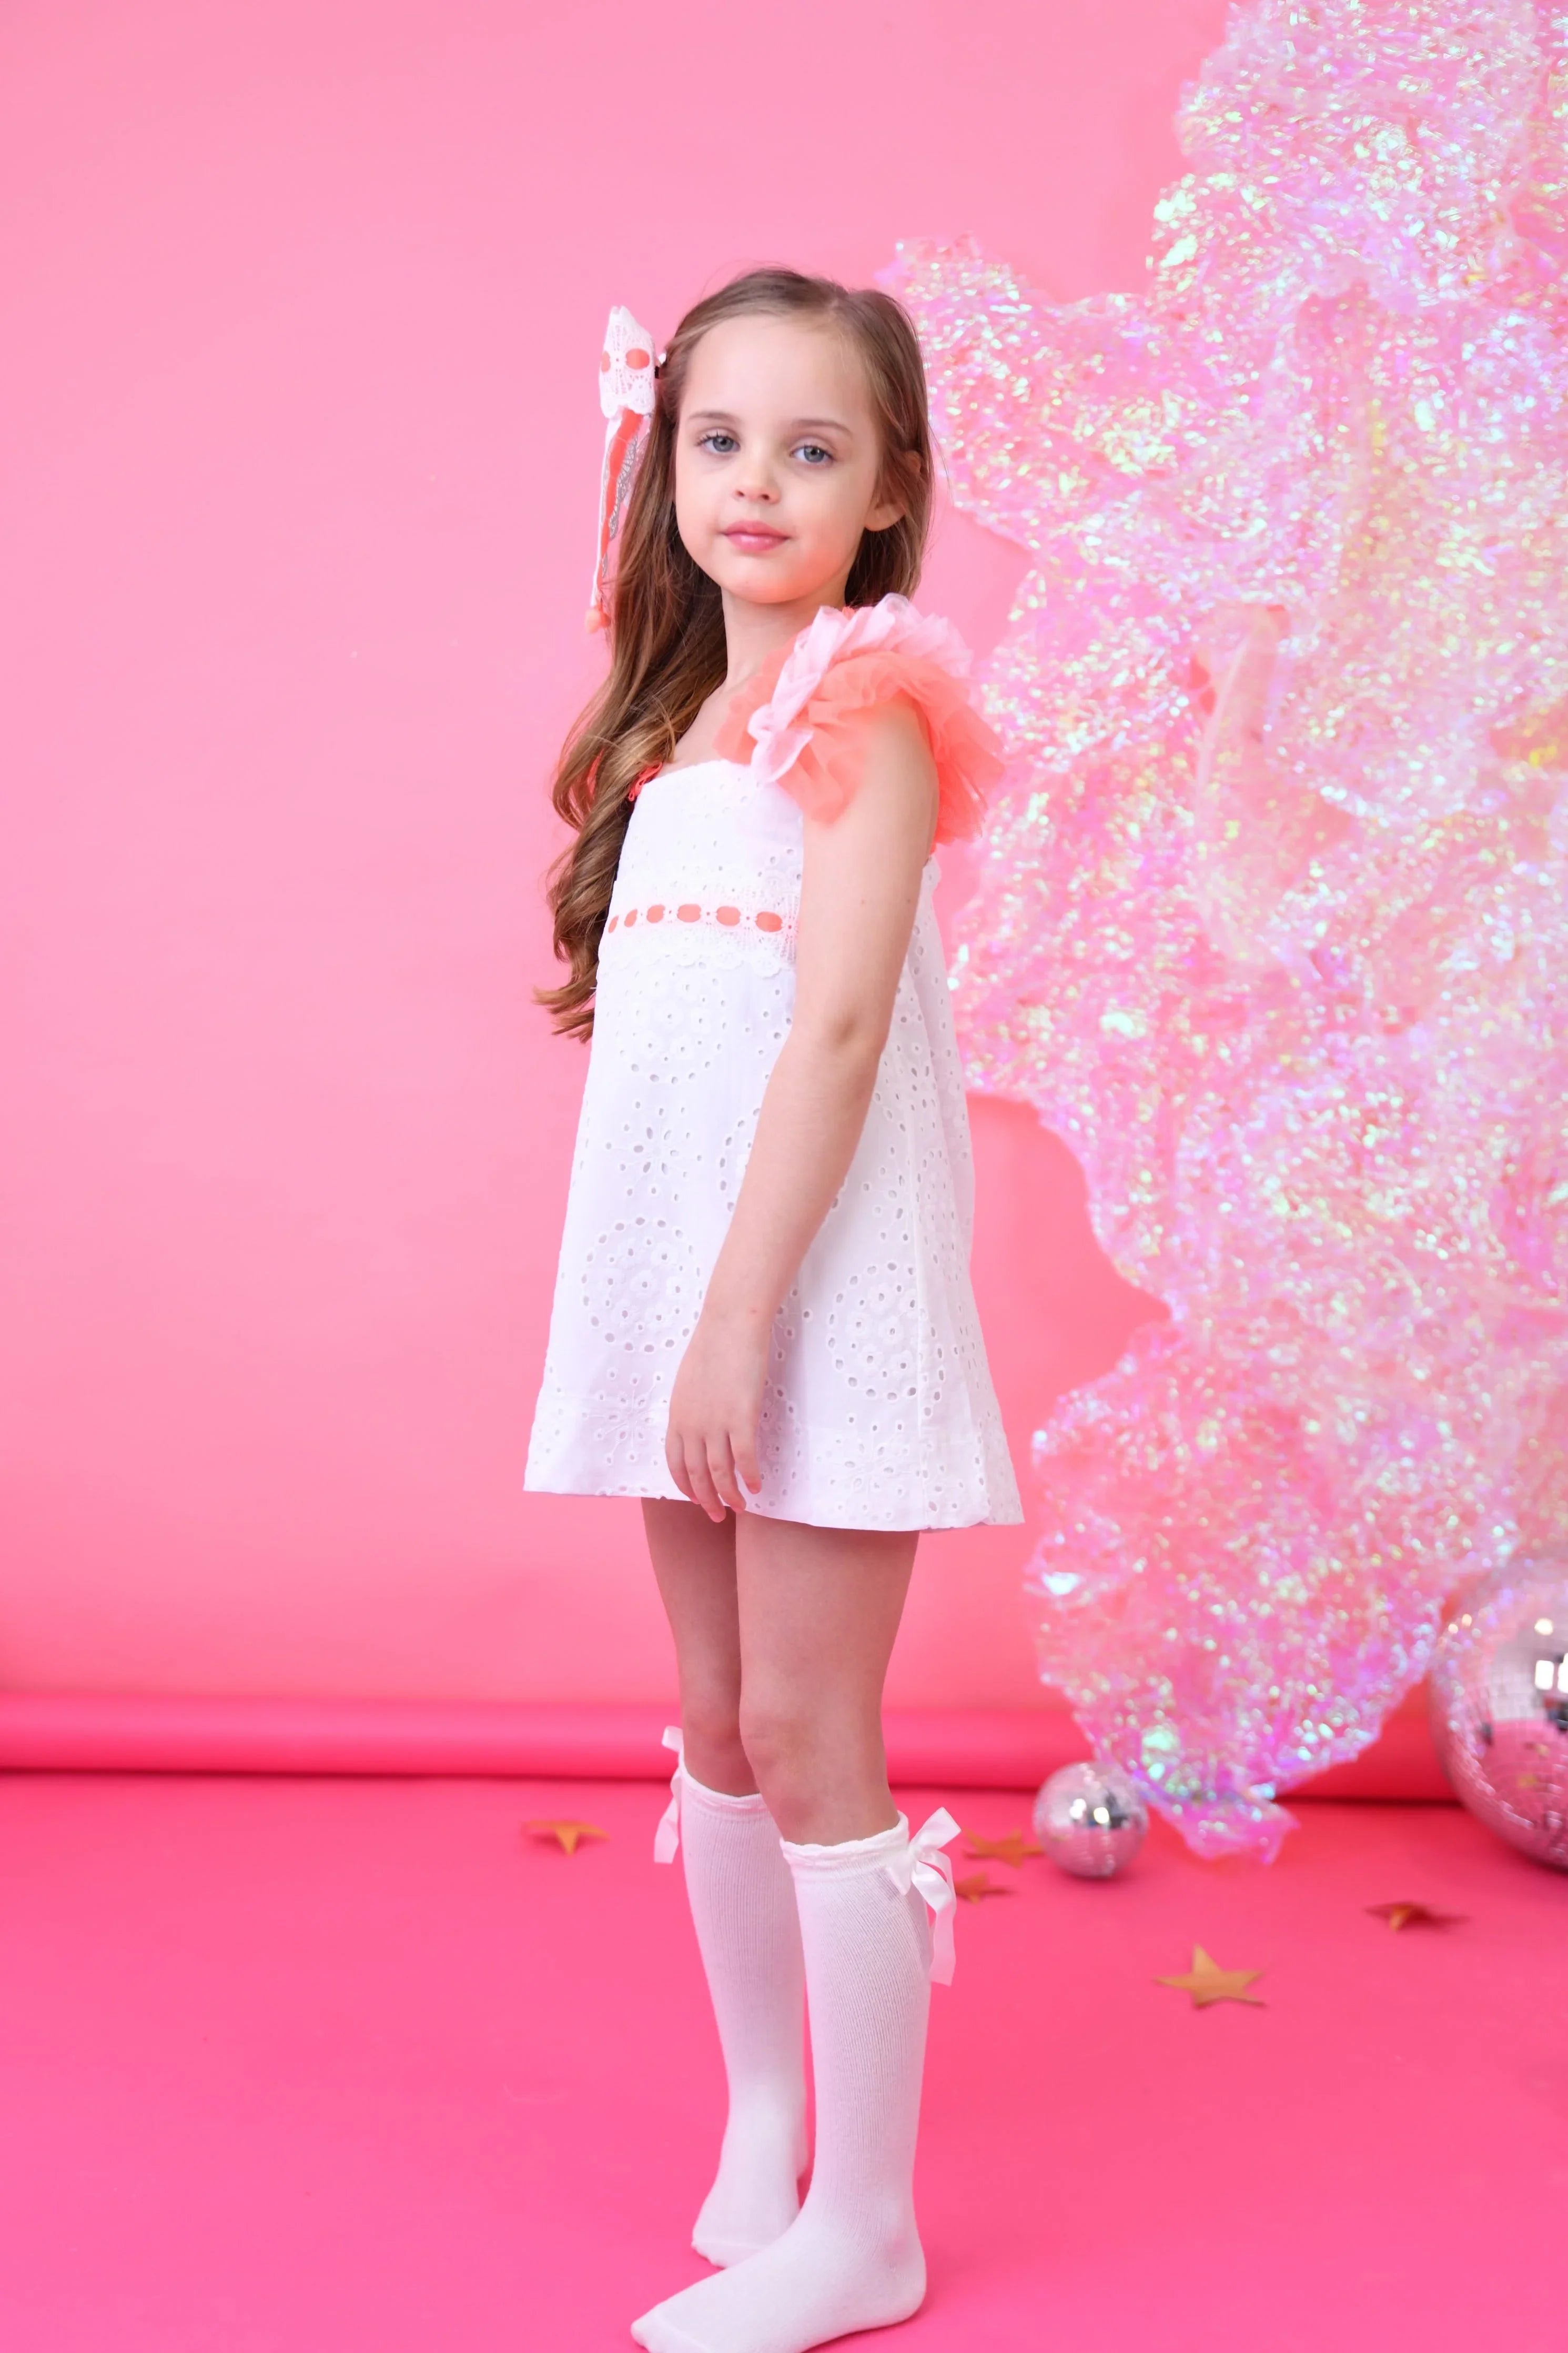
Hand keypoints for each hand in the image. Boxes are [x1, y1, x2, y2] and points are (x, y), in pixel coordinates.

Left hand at [665, 1307, 767, 1520]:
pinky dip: (749, 1477)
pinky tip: (757, 1486)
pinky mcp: (740, 1417)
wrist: (730, 1323)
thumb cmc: (715, 1344)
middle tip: (717, 1516)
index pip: (674, 1462)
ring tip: (739, 1508)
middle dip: (706, 1500)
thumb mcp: (691, 1380)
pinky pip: (744, 1458)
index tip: (695, 1498)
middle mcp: (692, 1424)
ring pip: (719, 1472)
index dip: (685, 1485)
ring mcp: (715, 1422)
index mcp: (678, 1415)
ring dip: (728, 1495)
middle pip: (695, 1474)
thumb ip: (693, 1405)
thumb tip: (701, 1420)